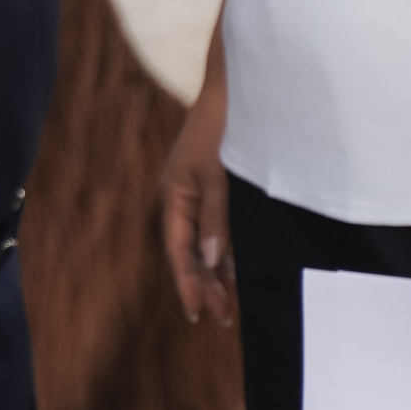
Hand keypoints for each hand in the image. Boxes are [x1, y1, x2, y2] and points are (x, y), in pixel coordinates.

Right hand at [160, 82, 234, 325]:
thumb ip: (215, 218)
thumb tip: (214, 262)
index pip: (178, 251)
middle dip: (204, 286)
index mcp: (174, 196)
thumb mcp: (216, 175)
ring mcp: (199, 194)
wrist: (236, 90)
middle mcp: (183, 199)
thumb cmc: (221, 129)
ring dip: (217, 274)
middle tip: (222, 319)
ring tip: (228, 305)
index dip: (188, 284)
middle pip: (190, 252)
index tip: (197, 314)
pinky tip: (236, 271)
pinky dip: (227, 253)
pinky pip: (218, 230)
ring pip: (205, 244)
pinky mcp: (217, 189)